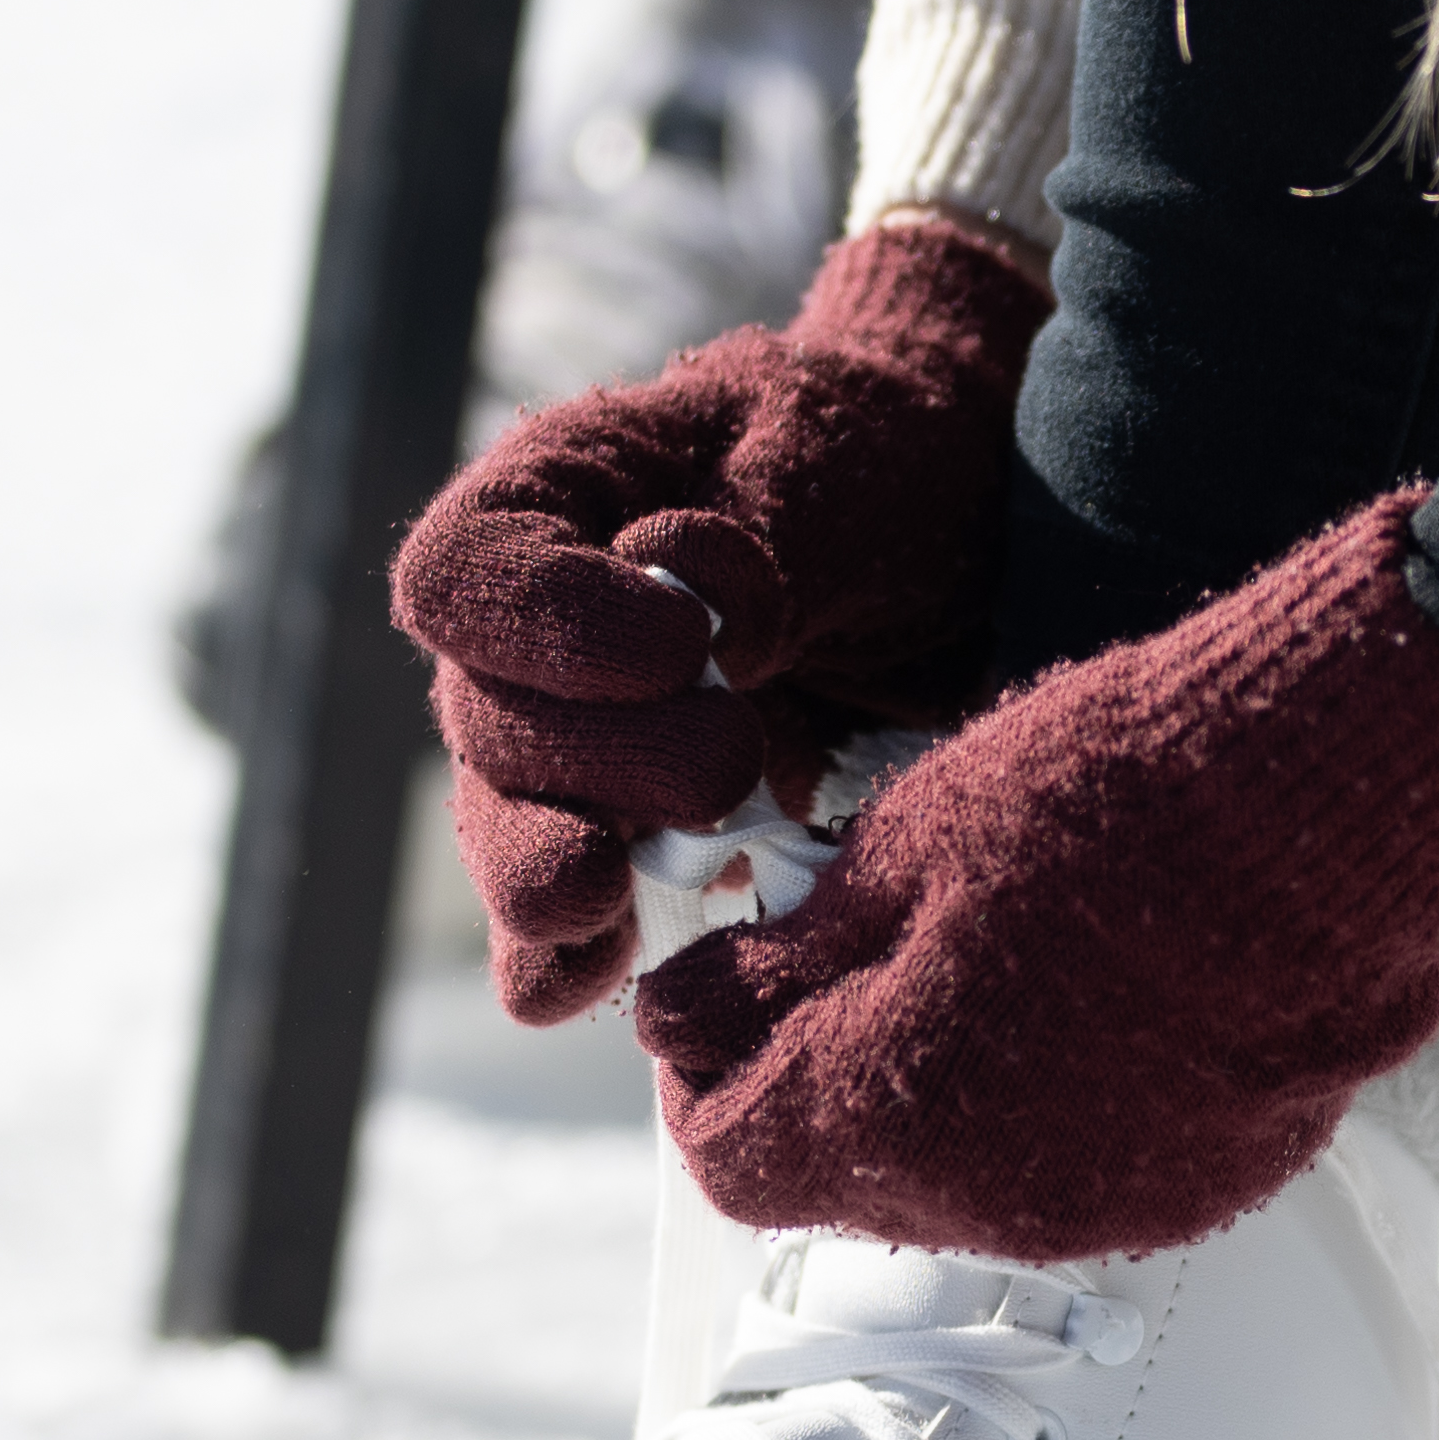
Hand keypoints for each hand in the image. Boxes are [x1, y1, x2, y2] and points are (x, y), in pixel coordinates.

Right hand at [393, 214, 1052, 1020]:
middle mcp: (542, 628)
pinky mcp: (640, 834)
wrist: (972, 521)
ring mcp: (581, 741)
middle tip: (730, 763)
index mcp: (565, 497)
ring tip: (599, 904)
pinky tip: (598, 981)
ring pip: (510, 825)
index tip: (683, 647)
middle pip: (487, 718)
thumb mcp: (841, 459)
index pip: (466, 571)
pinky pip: (570, 910)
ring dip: (548, 877)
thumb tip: (697, 605)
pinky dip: (575, 954)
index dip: (542, 625)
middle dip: (595, 762)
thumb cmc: (889, 458)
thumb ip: (765, 529)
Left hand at [635, 496, 1438, 1259]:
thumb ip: (780, 962)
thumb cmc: (1108, 801)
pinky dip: (1058, 1108)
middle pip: (843, 1183)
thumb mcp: (898, 850)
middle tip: (860, 952)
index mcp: (885, 1117)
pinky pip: (1082, 1176)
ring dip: (941, 1096)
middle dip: (826, 1078)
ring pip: (962, 1185)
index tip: (730, 987)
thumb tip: (687, 1016)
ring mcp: (1107, 1208)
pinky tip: (1098, 996)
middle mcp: (989, 1201)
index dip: (706, 1070)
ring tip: (994, 959)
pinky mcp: (1203, 1190)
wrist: (1333, 814)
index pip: (724, 1158)